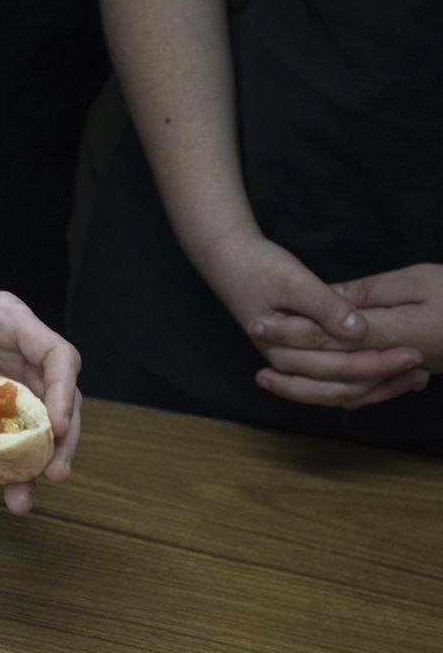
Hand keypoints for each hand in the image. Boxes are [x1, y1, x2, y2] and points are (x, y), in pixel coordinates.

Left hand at [0, 280, 81, 513]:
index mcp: (13, 323)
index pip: (57, 355)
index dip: (62, 392)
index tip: (56, 428)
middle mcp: (19, 356)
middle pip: (57, 399)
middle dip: (59, 441)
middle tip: (53, 477)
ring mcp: (6, 381)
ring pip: (31, 426)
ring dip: (25, 465)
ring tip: (19, 502)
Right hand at [201, 229, 425, 406]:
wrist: (230, 263)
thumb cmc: (259, 268)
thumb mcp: (294, 282)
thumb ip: (326, 308)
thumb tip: (360, 331)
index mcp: (283, 350)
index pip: (338, 367)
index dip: (378, 362)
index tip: (414, 352)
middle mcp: (287, 364)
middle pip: (340, 386)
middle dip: (384, 379)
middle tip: (422, 368)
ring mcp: (291, 363)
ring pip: (338, 390)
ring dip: (376, 387)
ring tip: (415, 378)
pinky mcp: (299, 356)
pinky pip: (333, 381)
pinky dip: (361, 382)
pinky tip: (389, 377)